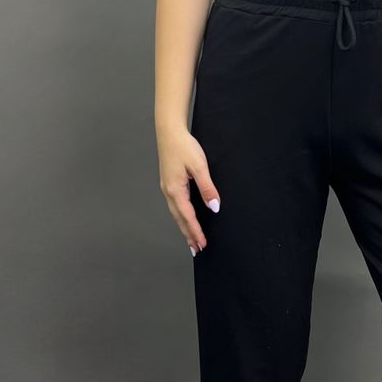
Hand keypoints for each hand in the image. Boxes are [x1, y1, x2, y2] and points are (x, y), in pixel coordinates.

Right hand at [158, 126, 219, 253]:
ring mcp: (167, 187)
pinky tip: (184, 218)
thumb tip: (214, 207)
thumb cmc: (184, 146)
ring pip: (176, 213)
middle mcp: (168, 191)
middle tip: (197, 249)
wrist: (169, 131)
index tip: (203, 244)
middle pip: (179, 219)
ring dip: (184, 227)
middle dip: (188, 235)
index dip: (196, 231)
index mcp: (175, 190)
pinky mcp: (168, 183)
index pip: (188, 216)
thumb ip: (207, 188)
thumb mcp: (199, 166)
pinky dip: (180, 216)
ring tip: (191, 240)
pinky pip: (175, 205)